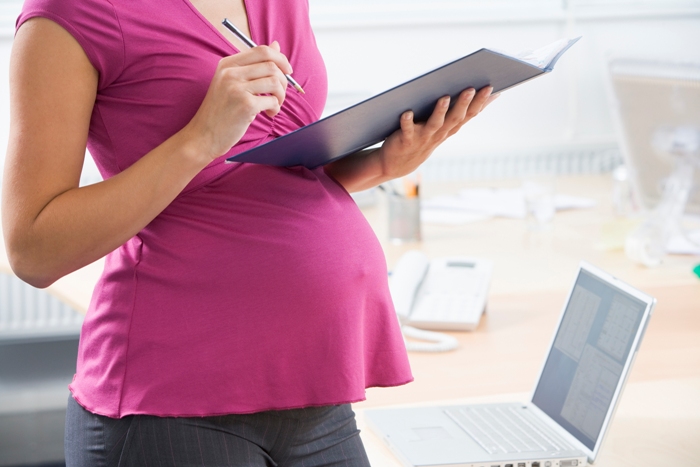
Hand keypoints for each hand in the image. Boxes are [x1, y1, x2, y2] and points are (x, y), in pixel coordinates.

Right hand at [184, 41, 290, 161]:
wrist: (203, 136)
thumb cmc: (220, 111)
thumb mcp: (231, 83)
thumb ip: (253, 65)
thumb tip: (276, 45)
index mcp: (227, 64)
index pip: (262, 50)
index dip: (280, 59)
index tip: (287, 71)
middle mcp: (231, 73)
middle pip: (272, 65)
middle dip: (284, 80)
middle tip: (280, 94)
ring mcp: (237, 88)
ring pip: (275, 81)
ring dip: (281, 95)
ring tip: (274, 105)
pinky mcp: (245, 105)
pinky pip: (272, 100)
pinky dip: (275, 108)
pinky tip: (268, 114)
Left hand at [376, 86, 498, 177]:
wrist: (397, 163)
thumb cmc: (422, 138)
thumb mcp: (441, 126)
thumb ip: (455, 110)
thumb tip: (473, 91)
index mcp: (449, 128)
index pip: (469, 115)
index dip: (480, 102)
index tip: (490, 87)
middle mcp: (439, 133)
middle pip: (454, 118)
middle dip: (464, 103)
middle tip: (471, 88)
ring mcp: (423, 137)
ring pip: (434, 124)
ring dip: (440, 111)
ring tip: (445, 97)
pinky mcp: (405, 140)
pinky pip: (406, 130)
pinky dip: (407, 121)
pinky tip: (407, 112)